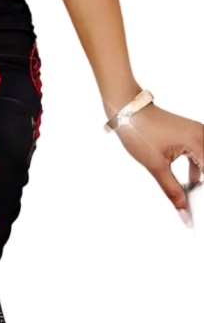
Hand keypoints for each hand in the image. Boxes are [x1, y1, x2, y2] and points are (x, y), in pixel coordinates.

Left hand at [114, 102, 202, 225]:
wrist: (126, 109)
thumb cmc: (139, 131)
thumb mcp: (156, 166)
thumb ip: (173, 192)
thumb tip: (184, 213)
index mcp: (198, 142)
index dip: (203, 193)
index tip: (198, 208)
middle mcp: (202, 135)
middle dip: (201, 185)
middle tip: (195, 203)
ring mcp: (197, 132)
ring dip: (201, 178)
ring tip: (193, 193)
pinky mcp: (190, 133)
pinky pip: (200, 153)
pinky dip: (197, 168)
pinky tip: (191, 182)